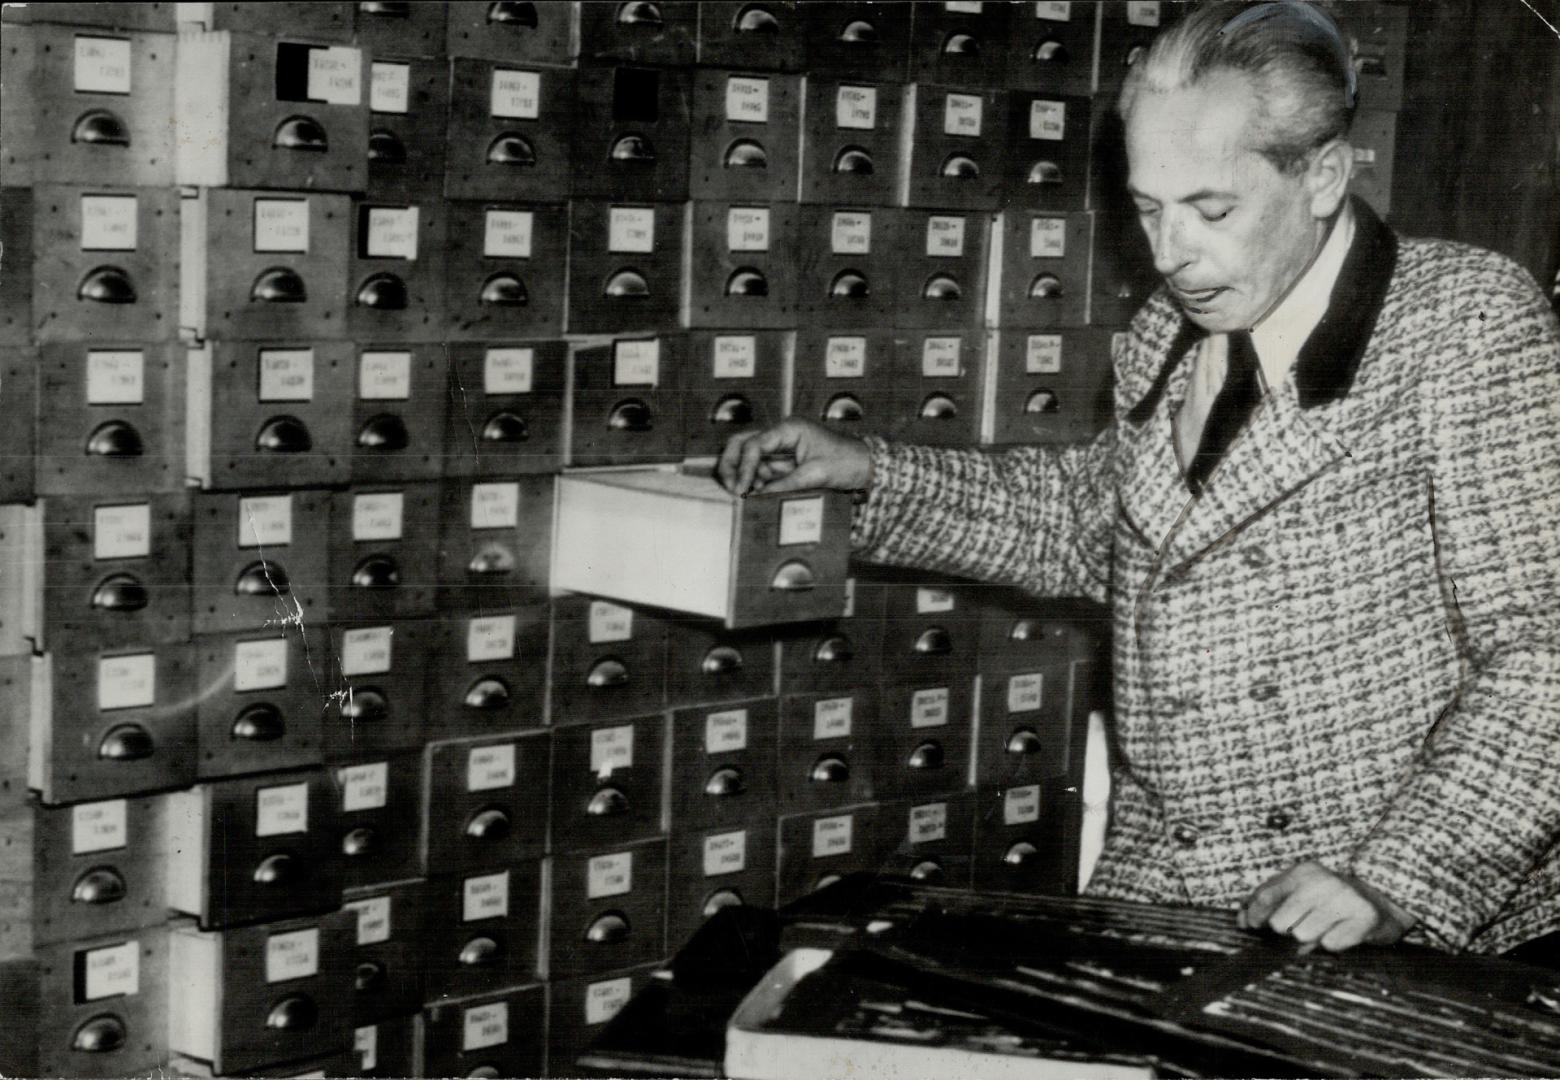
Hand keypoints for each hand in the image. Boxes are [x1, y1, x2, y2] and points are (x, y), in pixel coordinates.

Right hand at [717, 417, 872, 496]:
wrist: (864, 467)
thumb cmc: (847, 461)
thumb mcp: (815, 474)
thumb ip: (784, 484)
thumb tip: (758, 496)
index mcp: (789, 429)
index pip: (754, 444)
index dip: (744, 467)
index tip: (741, 489)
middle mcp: (781, 435)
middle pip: (742, 444)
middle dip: (732, 465)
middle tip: (732, 488)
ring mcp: (781, 449)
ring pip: (748, 458)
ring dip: (743, 477)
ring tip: (746, 495)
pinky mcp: (783, 463)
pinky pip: (761, 472)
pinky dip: (755, 483)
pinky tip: (756, 496)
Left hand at [1238, 860, 1416, 952]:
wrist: (1381, 900)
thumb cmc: (1330, 900)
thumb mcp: (1299, 891)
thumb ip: (1269, 901)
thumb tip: (1240, 921)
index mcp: (1302, 872)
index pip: (1265, 896)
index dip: (1254, 916)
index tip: (1253, 926)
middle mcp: (1322, 881)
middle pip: (1281, 923)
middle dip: (1287, 931)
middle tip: (1302, 926)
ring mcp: (1344, 898)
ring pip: (1303, 936)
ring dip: (1311, 939)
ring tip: (1324, 928)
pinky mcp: (1363, 918)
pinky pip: (1331, 945)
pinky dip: (1333, 944)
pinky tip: (1341, 932)